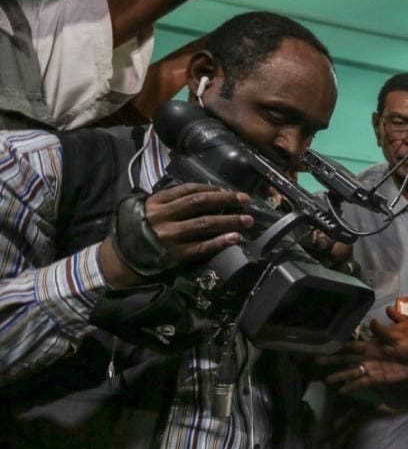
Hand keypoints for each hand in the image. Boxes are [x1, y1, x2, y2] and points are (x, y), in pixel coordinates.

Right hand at [99, 183, 251, 287]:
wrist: (119, 259)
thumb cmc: (136, 231)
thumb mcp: (145, 209)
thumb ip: (167, 200)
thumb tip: (200, 193)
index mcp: (156, 202)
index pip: (188, 190)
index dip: (211, 189)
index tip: (228, 189)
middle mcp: (163, 216)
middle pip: (200, 203)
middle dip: (226, 199)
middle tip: (245, 199)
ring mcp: (170, 235)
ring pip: (205, 223)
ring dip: (230, 220)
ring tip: (247, 219)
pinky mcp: (176, 254)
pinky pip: (202, 246)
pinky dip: (220, 241)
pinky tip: (235, 237)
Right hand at [319, 312, 407, 393]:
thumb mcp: (398, 335)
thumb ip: (383, 331)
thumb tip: (371, 321)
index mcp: (371, 344)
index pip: (350, 346)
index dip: (337, 348)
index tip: (323, 348)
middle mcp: (368, 356)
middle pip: (346, 360)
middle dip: (332, 362)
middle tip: (315, 364)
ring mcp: (372, 368)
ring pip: (352, 372)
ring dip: (339, 376)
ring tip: (325, 381)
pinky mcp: (379, 378)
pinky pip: (362, 382)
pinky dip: (352, 386)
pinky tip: (342, 390)